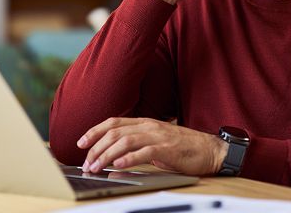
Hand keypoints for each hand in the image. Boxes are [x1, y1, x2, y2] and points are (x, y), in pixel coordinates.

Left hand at [76, 117, 226, 175]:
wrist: (210, 150)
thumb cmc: (183, 148)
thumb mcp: (156, 142)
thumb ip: (137, 144)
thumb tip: (114, 156)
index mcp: (144, 123)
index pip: (113, 122)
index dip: (94, 131)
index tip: (80, 143)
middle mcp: (148, 126)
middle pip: (114, 132)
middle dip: (96, 147)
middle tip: (86, 162)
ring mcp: (158, 136)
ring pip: (125, 141)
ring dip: (107, 155)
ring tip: (96, 167)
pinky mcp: (168, 149)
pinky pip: (144, 152)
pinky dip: (129, 159)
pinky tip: (118, 166)